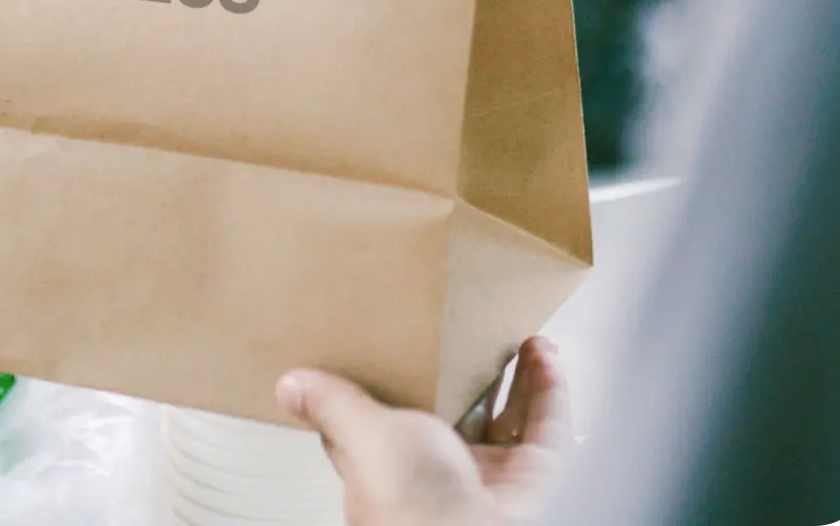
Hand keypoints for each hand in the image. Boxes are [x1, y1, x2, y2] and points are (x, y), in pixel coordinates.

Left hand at [277, 338, 569, 525]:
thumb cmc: (412, 508)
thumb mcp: (362, 436)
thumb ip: (332, 405)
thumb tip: (289, 386)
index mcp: (396, 471)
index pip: (394, 423)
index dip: (401, 384)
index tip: (407, 342)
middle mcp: (445, 476)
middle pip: (460, 412)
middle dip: (469, 370)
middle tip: (472, 330)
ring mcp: (491, 477)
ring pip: (509, 415)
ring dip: (515, 372)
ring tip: (512, 333)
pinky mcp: (536, 477)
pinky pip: (548, 426)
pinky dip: (550, 387)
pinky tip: (541, 351)